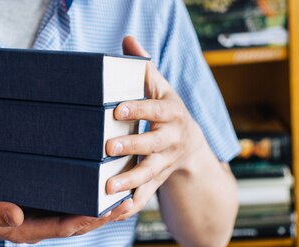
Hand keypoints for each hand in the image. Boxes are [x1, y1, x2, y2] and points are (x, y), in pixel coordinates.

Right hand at [0, 196, 133, 243]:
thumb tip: (16, 215)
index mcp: (27, 229)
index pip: (63, 227)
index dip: (86, 219)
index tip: (104, 209)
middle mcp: (40, 225)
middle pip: (78, 224)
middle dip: (103, 215)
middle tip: (128, 200)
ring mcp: (43, 216)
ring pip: (78, 216)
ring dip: (102, 208)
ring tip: (126, 193)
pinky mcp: (43, 206)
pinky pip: (70, 205)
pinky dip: (88, 199)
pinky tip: (102, 186)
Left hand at [105, 36, 212, 220]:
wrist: (190, 145)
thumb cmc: (166, 110)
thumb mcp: (159, 87)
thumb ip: (143, 67)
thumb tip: (128, 40)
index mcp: (171, 114)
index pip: (155, 110)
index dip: (139, 109)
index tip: (117, 109)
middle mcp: (171, 140)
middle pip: (154, 144)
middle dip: (133, 147)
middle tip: (108, 148)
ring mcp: (165, 163)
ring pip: (150, 173)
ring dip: (130, 181)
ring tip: (108, 187)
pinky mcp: (158, 180)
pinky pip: (147, 195)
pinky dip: (132, 204)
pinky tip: (114, 210)